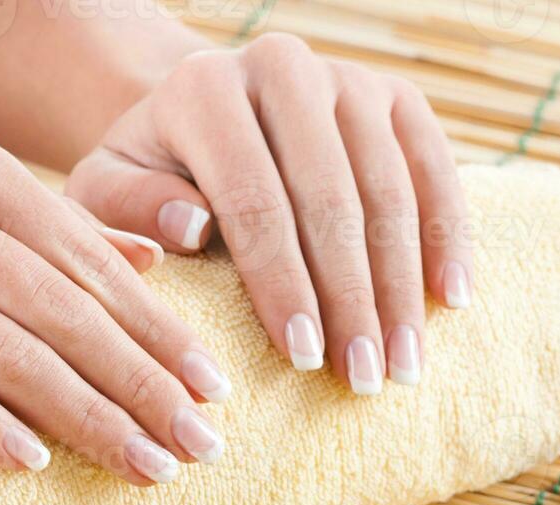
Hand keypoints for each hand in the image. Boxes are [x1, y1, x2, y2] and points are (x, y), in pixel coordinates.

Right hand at [0, 126, 233, 483]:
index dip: (156, 329)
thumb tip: (153, 261)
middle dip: (142, 383)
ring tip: (145, 466)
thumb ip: (38, 232)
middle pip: (57, 306)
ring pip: (1, 347)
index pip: (83, 258)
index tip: (213, 388)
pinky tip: (34, 463)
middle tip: (201, 443)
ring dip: (85, 416)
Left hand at [67, 33, 471, 394]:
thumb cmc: (150, 180)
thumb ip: (127, 211)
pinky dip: (448, 237)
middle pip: (332, 199)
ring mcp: (349, 79)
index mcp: (206, 89)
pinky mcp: (397, 97)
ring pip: (390, 190)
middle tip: (364, 380)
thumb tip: (187, 227)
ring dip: (402, 287)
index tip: (303, 360)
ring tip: (405, 365)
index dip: (283, 285)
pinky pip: (436, 170)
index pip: (254, 201)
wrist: (206, 122)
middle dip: (352, 300)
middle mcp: (283, 68)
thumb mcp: (108, 197)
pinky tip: (451, 301)